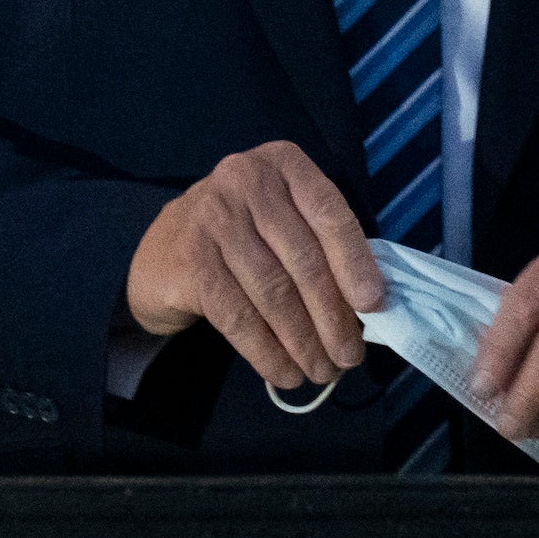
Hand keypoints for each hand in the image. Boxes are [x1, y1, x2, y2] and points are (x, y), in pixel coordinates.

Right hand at [126, 141, 384, 389]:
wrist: (164, 249)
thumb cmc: (245, 234)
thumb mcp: (285, 218)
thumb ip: (324, 246)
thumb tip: (370, 306)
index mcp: (282, 164)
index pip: (329, 212)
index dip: (355, 261)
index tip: (374, 305)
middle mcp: (245, 180)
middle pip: (303, 258)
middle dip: (332, 316)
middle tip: (350, 357)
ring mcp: (212, 219)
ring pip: (273, 292)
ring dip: (303, 341)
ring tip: (322, 371)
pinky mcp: (190, 261)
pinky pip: (238, 316)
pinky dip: (267, 352)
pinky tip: (285, 373)